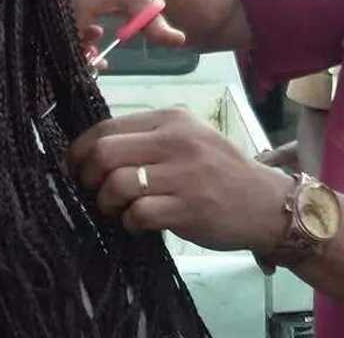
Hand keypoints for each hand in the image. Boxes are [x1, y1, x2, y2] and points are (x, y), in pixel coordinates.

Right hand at [58, 0, 184, 46]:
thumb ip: (157, 24)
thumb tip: (180, 40)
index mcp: (78, 3)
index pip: (71, 44)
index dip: (84, 58)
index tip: (101, 60)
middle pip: (60, 37)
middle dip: (79, 48)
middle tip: (98, 49)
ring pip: (53, 25)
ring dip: (73, 34)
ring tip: (95, 31)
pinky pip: (48, 12)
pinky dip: (65, 20)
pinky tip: (84, 18)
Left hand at [68, 108, 291, 253]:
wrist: (266, 203)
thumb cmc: (220, 171)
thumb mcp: (189, 139)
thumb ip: (149, 138)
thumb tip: (94, 152)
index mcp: (172, 119)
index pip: (106, 126)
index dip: (80, 150)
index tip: (76, 168)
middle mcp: (176, 140)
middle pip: (104, 153)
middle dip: (87, 177)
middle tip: (94, 192)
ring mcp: (183, 174)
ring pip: (116, 185)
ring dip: (106, 203)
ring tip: (117, 210)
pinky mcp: (188, 208)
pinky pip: (138, 214)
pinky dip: (129, 222)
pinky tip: (139, 223)